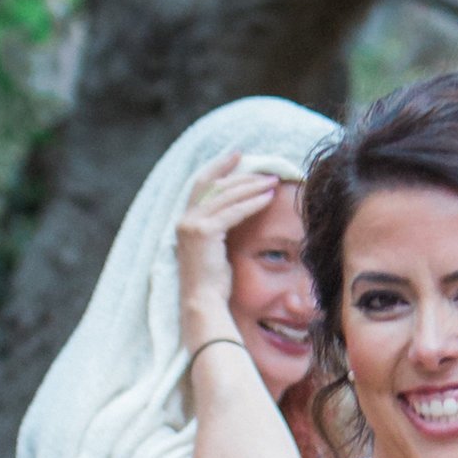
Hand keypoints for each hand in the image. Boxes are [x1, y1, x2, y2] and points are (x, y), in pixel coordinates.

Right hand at [175, 153, 285, 326]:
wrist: (202, 302)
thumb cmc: (212, 283)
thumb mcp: (213, 249)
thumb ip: (218, 228)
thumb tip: (236, 214)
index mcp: (184, 220)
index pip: (201, 184)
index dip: (218, 167)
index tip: (236, 155)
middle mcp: (185, 219)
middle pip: (215, 185)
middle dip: (242, 175)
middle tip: (266, 171)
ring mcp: (192, 225)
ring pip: (226, 196)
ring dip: (252, 187)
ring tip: (273, 182)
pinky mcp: (204, 233)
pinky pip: (233, 212)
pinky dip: (252, 203)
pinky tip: (268, 198)